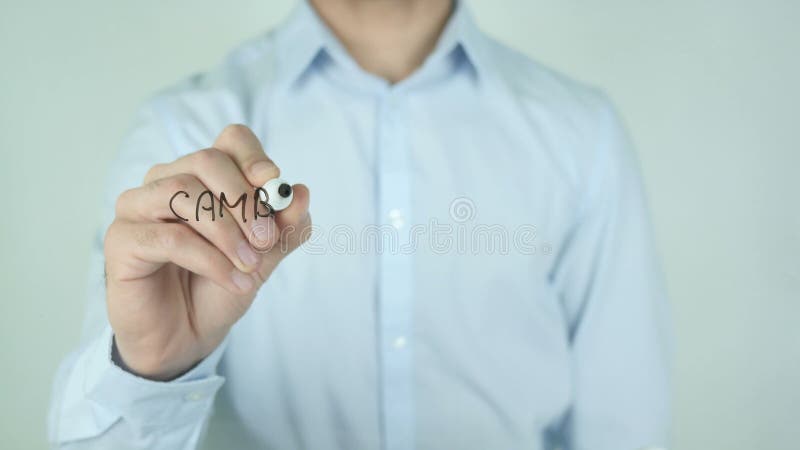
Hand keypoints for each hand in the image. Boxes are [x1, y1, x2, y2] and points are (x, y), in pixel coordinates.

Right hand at [104, 125, 310, 379]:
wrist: (186, 338)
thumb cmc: (218, 288)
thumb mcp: (263, 257)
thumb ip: (284, 227)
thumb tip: (301, 193)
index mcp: (204, 177)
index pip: (230, 141)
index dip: (254, 157)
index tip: (274, 185)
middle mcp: (167, 182)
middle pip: (207, 161)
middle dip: (244, 199)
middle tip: (266, 238)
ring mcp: (138, 207)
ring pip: (183, 193)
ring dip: (227, 231)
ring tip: (251, 265)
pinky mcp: (122, 240)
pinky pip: (169, 238)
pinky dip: (210, 260)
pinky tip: (234, 281)